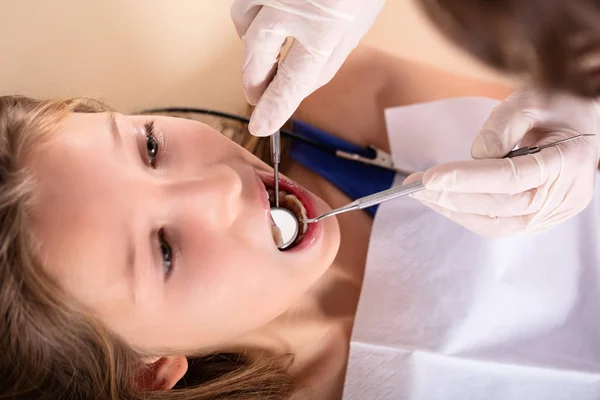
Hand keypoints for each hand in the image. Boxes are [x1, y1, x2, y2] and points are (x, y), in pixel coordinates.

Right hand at [231, 0, 385, 135]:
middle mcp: (292, 4)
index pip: (292, 79)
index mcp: (326, 26)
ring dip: (251, 44)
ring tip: (267, 53)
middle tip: (256, 95)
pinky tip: (267, 22)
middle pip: (256, 54)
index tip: (260, 125)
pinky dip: (251, 16)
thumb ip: (322, 63)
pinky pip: (245, 0)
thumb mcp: (352, 30)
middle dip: (253, 81)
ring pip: (242, 22)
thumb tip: (291, 93)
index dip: (274, 106)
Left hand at [404, 89, 599, 236]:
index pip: (511, 177)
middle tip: (415, 185)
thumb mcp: (530, 100)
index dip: (468, 179)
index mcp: (569, 160)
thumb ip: (502, 126)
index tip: (430, 177)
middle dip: (452, 196)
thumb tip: (475, 157)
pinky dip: (468, 215)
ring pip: (497, 224)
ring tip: (423, 195)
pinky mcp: (540, 220)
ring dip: (455, 211)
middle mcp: (565, 195)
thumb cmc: (557, 105)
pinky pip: (499, 226)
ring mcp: (554, 213)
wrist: (582, 122)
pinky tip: (445, 202)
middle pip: (500, 206)